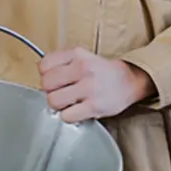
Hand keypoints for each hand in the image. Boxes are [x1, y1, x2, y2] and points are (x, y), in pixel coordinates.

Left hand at [39, 47, 155, 121]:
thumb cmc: (102, 72)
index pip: (44, 65)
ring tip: (68, 102)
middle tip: (61, 92)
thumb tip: (40, 78)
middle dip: (50, 90)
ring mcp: (89, 88)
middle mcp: (83, 69)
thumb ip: (61, 63)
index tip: (54, 79)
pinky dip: (68, 116)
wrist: (129, 81)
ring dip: (58, 105)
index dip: (46, 75)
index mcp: (77, 54)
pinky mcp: (94, 106)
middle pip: (46, 83)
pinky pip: (67, 116)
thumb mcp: (82, 57)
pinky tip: (76, 111)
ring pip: (54, 100)